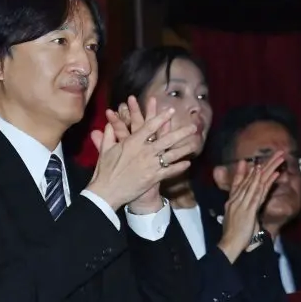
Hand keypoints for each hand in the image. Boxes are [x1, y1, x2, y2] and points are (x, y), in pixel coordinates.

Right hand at [87, 96, 199, 212]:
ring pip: (172, 155)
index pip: (150, 126)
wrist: (106, 191)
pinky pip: (169, 171)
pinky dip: (179, 167)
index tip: (171, 110)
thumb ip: (109, 134)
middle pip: (167, 140)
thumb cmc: (104, 170)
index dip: (161, 117)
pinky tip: (188, 163)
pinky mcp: (153, 178)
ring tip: (196, 144)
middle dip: (181, 132)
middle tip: (193, 127)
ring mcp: (150, 165)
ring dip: (185, 149)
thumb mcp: (105, 149)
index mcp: (133, 142)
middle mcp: (144, 152)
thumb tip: (109, 123)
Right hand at [218, 152, 284, 262]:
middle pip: (251, 180)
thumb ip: (239, 213)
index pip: (238, 184)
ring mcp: (243, 203)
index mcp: (232, 202)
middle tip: (273, 153)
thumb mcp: (234, 221)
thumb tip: (245, 211)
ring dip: (268, 169)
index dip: (242, 172)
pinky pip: (260, 194)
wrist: (229, 244)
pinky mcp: (250, 209)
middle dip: (263, 165)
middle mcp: (237, 200)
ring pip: (257, 183)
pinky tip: (275, 175)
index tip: (245, 162)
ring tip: (277, 158)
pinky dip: (268, 183)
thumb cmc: (232, 236)